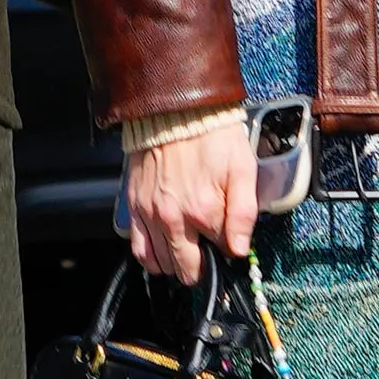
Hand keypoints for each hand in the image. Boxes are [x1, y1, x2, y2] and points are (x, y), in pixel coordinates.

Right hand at [126, 127, 258, 284]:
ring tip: (187, 252)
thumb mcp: (243, 168)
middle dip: (201, 267)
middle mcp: (173, 218)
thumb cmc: (212, 135)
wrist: (175, 110)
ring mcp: (150, 214)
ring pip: (162, 264)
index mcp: (203, 211)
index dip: (227, 249)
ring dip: (176, 264)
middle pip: (188, 268)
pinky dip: (150, 257)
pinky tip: (162, 250)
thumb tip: (240, 249)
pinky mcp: (134, 206)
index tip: (228, 240)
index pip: (220, 254)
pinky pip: (138, 248)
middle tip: (208, 253)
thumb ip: (244, 213)